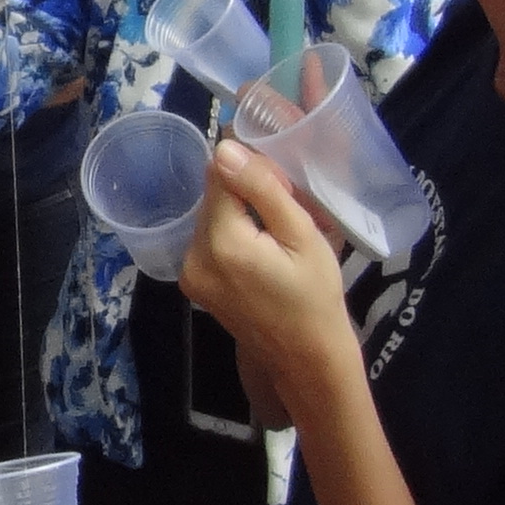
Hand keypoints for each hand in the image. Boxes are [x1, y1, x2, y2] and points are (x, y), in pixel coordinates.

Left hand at [179, 140, 356, 400]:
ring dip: (239, 213)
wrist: (305, 357)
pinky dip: (231, 234)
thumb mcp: (302, 235)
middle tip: (285, 212)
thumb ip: (262, 189)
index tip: (282, 187)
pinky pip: (208, 239)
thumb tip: (224, 148)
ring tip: (275, 235)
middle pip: (212, 195)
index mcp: (222, 242)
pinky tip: (260, 250)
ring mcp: (189, 273)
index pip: (219, 174)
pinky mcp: (193, 283)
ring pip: (210, 215)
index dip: (252, 170)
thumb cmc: (315, 297)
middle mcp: (193, 256)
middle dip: (245, 192)